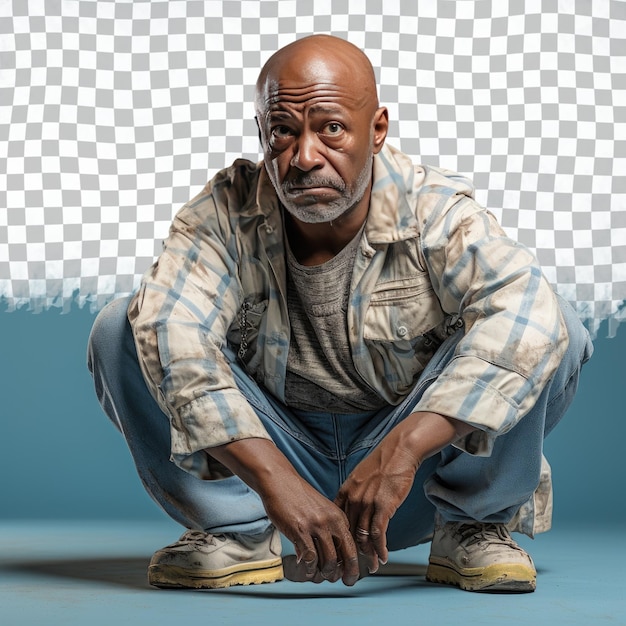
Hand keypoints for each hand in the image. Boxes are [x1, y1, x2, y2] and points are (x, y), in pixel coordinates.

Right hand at [262, 470, 359, 584]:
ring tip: (321, 577)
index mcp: (338, 515)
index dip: (353, 562)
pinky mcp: (300, 530)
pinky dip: (310, 569)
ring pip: (329, 560)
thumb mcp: (321, 509)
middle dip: (348, 573)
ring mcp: (316, 526)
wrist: (279, 481)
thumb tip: (328, 555)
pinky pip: (310, 558)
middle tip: (344, 581)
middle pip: (347, 555)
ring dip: (326, 573)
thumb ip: (327, 529)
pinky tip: (307, 570)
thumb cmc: (297, 496)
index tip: (350, 573)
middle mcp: (331, 521)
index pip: (353, 545)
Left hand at [334, 411, 473, 572]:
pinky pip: (379, 534)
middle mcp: (353, 499)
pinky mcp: (383, 507)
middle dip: (351, 552)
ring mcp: (367, 503)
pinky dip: (380, 549)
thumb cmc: (383, 463)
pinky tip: (383, 557)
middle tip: (354, 565)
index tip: (340, 550)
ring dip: (368, 555)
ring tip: (371, 566)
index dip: (338, 538)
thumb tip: (353, 509)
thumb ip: (354, 494)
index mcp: (345, 491)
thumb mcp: (360, 476)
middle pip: (348, 532)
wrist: (399, 451)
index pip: (337, 521)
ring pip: (363, 537)